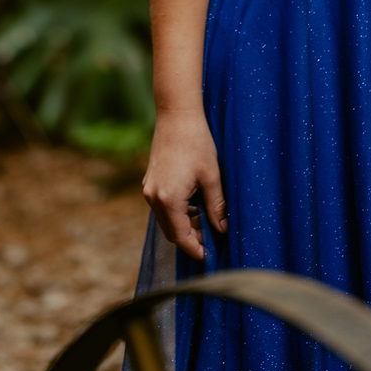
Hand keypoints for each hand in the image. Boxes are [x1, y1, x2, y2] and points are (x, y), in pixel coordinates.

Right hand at [142, 107, 226, 260]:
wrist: (176, 114)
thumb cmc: (197, 142)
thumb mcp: (212, 176)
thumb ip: (216, 206)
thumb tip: (222, 230)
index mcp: (169, 200)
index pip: (181, 237)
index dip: (196, 249)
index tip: (211, 255)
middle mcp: (154, 197)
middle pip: (171, 232)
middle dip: (191, 238)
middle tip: (212, 238)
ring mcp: (149, 188)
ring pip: (166, 219)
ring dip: (184, 225)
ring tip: (207, 220)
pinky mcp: (150, 180)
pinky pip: (162, 206)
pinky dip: (177, 212)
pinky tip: (194, 204)